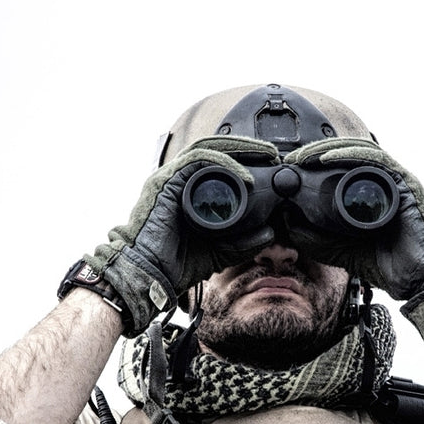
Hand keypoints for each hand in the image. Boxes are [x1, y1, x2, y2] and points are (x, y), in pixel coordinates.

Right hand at [86, 136, 279, 334]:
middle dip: (245, 148)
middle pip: (215, 152)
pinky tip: (243, 174)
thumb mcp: (219, 252)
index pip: (219, 167)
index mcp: (190, 194)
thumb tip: (269, 233)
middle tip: (271, 154)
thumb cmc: (176, 264)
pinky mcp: (166, 182)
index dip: (244, 161)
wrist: (151, 275)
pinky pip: (197, 161)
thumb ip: (242, 243)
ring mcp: (171, 179)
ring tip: (263, 155)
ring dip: (238, 149)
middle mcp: (180, 182)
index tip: (270, 166)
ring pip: (207, 150)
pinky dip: (223, 163)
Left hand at [284, 138, 423, 344]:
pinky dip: (350, 156)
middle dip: (316, 153)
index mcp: (368, 197)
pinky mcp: (404, 185)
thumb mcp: (343, 252)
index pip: (339, 170)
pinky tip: (328, 159)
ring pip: (358, 152)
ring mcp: (394, 182)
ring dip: (329, 150)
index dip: (314, 164)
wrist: (422, 279)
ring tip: (305, 156)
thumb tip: (288, 225)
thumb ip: (318, 241)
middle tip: (292, 159)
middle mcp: (381, 185)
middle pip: (346, 156)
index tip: (289, 169)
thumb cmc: (392, 265)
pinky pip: (375, 161)